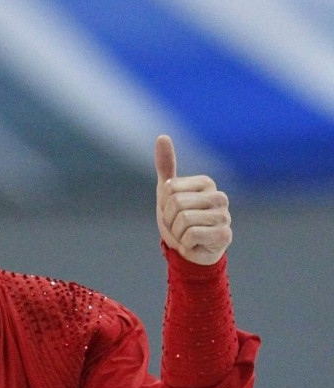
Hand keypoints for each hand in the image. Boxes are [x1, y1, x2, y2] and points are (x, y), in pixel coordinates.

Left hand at [155, 135, 231, 264]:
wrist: (191, 251)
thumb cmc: (179, 220)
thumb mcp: (167, 192)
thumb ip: (166, 165)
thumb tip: (162, 136)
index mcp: (206, 183)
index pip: (169, 188)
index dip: (163, 205)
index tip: (172, 212)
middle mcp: (220, 197)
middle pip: (176, 203)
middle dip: (169, 220)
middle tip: (178, 227)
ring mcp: (225, 216)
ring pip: (183, 220)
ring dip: (176, 234)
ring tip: (186, 236)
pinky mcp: (225, 235)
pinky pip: (191, 235)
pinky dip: (185, 245)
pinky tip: (193, 245)